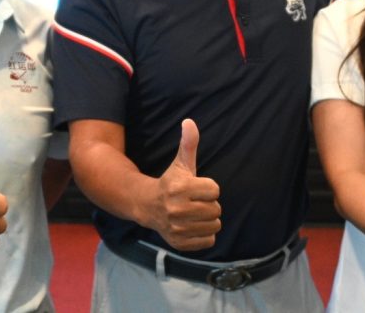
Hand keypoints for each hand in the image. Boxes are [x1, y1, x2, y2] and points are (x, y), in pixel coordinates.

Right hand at [150, 119, 220, 250]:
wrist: (147, 206)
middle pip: (216, 209)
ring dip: (208, 220)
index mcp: (181, 188)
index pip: (215, 190)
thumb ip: (188, 143)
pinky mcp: (179, 243)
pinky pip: (209, 241)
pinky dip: (204, 235)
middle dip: (209, 205)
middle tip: (195, 202)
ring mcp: (177, 228)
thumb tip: (189, 121)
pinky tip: (192, 226)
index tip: (196, 188)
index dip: (208, 188)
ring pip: (214, 226)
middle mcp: (177, 209)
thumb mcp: (180, 163)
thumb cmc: (171, 182)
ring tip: (195, 214)